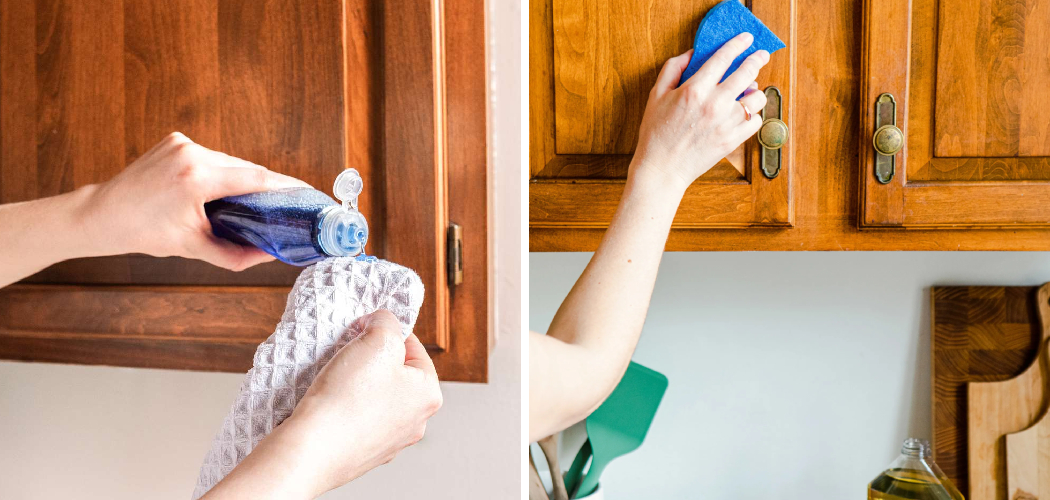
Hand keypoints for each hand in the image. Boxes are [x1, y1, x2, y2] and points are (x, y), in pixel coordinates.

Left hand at [84, 132, 308, 270]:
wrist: (102, 215)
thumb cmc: (144, 234)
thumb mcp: (194, 248)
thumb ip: (236, 254)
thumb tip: (271, 254)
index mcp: (197, 179)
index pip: (256, 178)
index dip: (286, 186)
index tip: (307, 192)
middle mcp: (191, 154)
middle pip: (246, 168)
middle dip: (264, 186)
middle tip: (282, 205)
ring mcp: (182, 143)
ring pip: (230, 160)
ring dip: (241, 178)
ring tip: (248, 202)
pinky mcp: (176, 140)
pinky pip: (213, 155)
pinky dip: (221, 171)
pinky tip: (216, 189)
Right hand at [201, 310, 441, 499]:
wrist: (311, 450)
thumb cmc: (348, 398)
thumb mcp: (378, 339)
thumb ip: (386, 322)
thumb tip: (384, 322)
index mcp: (429, 395)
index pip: (414, 348)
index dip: (386, 332)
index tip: (364, 330)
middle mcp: (415, 422)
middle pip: (395, 374)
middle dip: (371, 359)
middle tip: (349, 353)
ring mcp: (389, 442)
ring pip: (375, 397)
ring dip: (357, 383)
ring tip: (336, 379)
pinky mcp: (362, 453)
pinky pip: (357, 420)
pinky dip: (344, 408)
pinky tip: (329, 402)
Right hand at [632, 32, 769, 190]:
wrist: (661, 169)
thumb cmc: (656, 133)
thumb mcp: (656, 95)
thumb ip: (673, 68)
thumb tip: (692, 54)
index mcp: (694, 90)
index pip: (723, 58)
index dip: (737, 44)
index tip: (746, 39)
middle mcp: (714, 104)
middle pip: (748, 73)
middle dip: (757, 59)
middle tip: (760, 56)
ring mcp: (726, 123)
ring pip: (757, 98)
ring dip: (756, 91)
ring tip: (750, 91)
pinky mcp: (733, 140)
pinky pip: (756, 121)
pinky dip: (753, 115)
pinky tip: (744, 113)